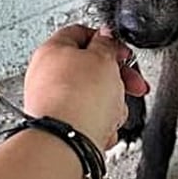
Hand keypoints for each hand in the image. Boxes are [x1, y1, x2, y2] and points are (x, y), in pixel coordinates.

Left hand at [23, 25, 149, 150]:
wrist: (66, 144)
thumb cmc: (79, 99)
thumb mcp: (104, 59)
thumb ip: (107, 44)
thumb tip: (106, 36)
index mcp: (52, 51)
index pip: (82, 34)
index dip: (108, 42)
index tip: (123, 53)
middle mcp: (47, 76)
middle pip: (90, 70)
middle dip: (115, 79)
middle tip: (131, 84)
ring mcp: (53, 104)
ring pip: (93, 98)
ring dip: (111, 105)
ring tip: (111, 112)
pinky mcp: (61, 127)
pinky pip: (88, 120)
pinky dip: (99, 125)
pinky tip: (102, 129)